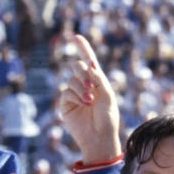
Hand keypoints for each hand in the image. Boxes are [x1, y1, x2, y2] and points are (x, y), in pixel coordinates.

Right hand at [58, 34, 121, 162]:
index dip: (83, 48)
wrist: (100, 137)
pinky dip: (76, 96)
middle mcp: (85, 85)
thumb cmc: (108, 118)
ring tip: (90, 100)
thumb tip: (90, 63)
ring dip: (81, 87)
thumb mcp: (108, 96)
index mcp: (98, 82)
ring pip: (71, 79)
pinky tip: (84, 105)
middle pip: (77, 66)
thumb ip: (99, 79)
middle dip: (83, 72)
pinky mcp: (65, 103)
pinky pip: (66, 91)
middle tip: (92, 85)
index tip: (76, 36)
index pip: (89, 62)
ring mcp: (74, 94)